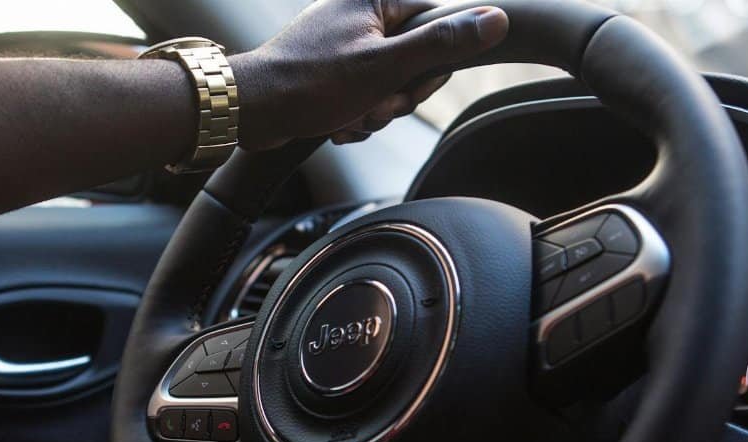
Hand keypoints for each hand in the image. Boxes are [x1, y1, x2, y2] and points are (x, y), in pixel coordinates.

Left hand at [229, 0, 507, 148]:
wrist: (251, 111)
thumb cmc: (311, 83)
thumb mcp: (387, 66)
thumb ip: (442, 43)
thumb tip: (496, 19)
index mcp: (375, 0)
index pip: (436, 26)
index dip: (431, 67)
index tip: (410, 84)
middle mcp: (360, 16)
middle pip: (414, 61)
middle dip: (397, 95)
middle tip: (373, 103)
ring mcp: (343, 44)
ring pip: (389, 85)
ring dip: (375, 111)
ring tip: (348, 115)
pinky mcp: (329, 71)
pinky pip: (364, 96)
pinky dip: (356, 117)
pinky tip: (337, 123)